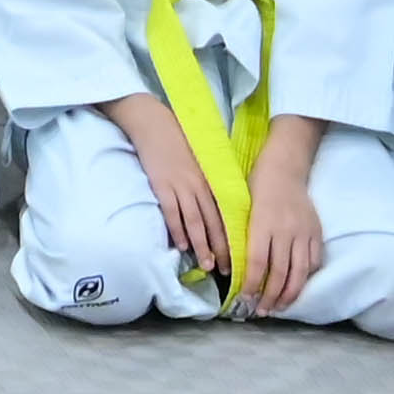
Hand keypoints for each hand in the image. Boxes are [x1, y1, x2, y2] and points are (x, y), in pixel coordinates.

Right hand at [107, 97, 227, 282]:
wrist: (154, 124)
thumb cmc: (179, 140)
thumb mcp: (201, 160)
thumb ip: (209, 182)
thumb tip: (218, 205)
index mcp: (211, 180)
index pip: (226, 214)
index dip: (232, 236)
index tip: (239, 255)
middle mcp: (200, 186)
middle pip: (214, 222)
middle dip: (221, 248)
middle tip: (228, 270)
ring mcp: (180, 186)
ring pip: (195, 222)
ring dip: (202, 245)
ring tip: (207, 265)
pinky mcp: (162, 186)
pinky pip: (172, 212)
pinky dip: (178, 230)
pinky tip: (182, 245)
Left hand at [238, 126, 330, 316]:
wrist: (285, 168)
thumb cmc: (255, 186)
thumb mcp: (241, 208)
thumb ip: (241, 236)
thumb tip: (232, 266)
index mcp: (262, 224)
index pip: (257, 263)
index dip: (251, 284)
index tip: (244, 298)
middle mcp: (285, 231)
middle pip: (279, 273)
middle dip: (269, 296)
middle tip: (261, 311)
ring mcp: (303, 233)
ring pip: (299, 272)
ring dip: (289, 294)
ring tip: (279, 307)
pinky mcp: (316, 233)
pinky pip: (314, 262)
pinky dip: (305, 278)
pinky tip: (297, 287)